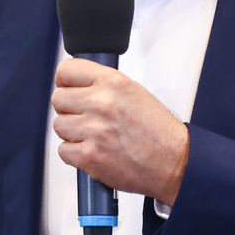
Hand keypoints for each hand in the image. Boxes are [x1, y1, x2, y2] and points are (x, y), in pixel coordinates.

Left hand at [51, 58, 189, 205]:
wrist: (175, 163)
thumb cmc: (158, 131)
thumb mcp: (134, 92)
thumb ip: (103, 85)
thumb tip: (76, 84)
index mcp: (113, 83)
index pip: (66, 71)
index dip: (65, 81)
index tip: (68, 88)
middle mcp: (102, 103)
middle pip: (58, 99)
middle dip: (69, 109)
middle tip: (85, 117)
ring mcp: (94, 130)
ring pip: (59, 125)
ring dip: (72, 132)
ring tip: (94, 136)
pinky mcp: (89, 156)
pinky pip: (63, 150)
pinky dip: (75, 154)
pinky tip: (93, 151)